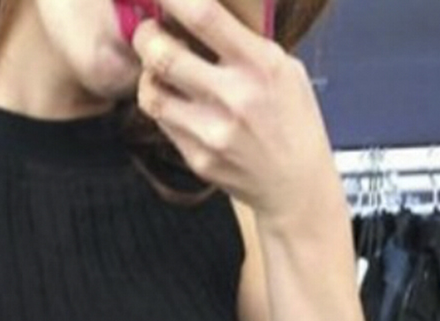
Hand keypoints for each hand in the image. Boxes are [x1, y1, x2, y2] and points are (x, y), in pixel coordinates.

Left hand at [131, 0, 339, 232]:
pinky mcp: (196, 157)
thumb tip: (200, 14)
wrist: (293, 184)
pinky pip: (162, 122)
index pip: (205, 17)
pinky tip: (174, 98)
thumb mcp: (285, 69)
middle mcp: (233, 98)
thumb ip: (245, 44)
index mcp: (260, 65)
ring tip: (156, 67)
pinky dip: (161, 104)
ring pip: (152, 93)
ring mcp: (211, 132)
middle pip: (163, 56)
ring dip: (147, 74)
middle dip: (146, 36)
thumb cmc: (291, 118)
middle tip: (146, 30)